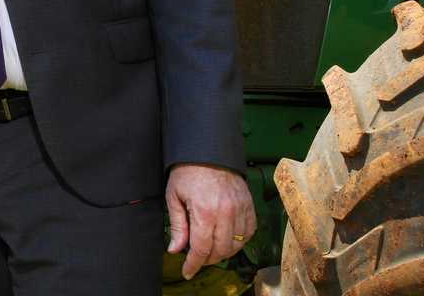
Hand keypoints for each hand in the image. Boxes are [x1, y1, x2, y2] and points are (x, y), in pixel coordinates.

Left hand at [165, 163, 255, 279]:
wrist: (208, 151)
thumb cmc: (188, 172)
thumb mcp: (174, 197)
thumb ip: (177, 226)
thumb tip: (175, 249)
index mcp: (204, 212)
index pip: (201, 249)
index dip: (194, 264)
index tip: (188, 271)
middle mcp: (225, 213)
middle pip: (220, 250)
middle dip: (207, 259)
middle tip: (197, 259)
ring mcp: (240, 209)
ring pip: (237, 244)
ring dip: (223, 252)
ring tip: (211, 249)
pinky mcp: (249, 205)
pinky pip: (249, 232)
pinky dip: (240, 240)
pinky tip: (228, 238)